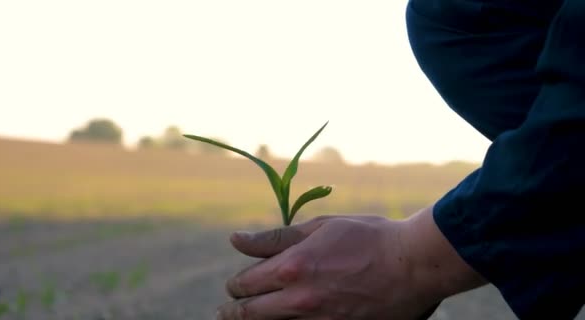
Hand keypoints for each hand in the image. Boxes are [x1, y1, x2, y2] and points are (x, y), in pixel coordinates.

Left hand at [217, 207, 484, 318]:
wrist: (413, 264)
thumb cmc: (368, 238)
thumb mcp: (320, 228)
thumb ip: (275, 238)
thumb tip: (236, 240)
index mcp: (291, 268)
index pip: (246, 283)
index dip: (237, 285)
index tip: (237, 284)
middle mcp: (299, 300)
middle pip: (249, 314)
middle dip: (234, 310)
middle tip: (227, 310)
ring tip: (248, 318)